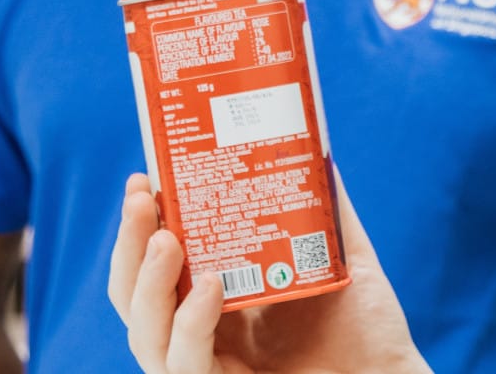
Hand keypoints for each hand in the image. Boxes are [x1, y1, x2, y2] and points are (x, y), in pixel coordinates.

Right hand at [108, 171, 430, 373]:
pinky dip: (191, 325)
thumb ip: (323, 207)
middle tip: (142, 199)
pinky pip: (187, 364)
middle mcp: (203, 333)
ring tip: (167, 240)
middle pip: (135, 296)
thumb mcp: (340, 256)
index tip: (145, 179)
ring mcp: (210, 366)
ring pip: (147, 334)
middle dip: (129, 246)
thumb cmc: (366, 324)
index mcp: (218, 299)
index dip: (141, 226)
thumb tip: (314, 144)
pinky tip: (209, 287)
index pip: (157, 263)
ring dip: (148, 284)